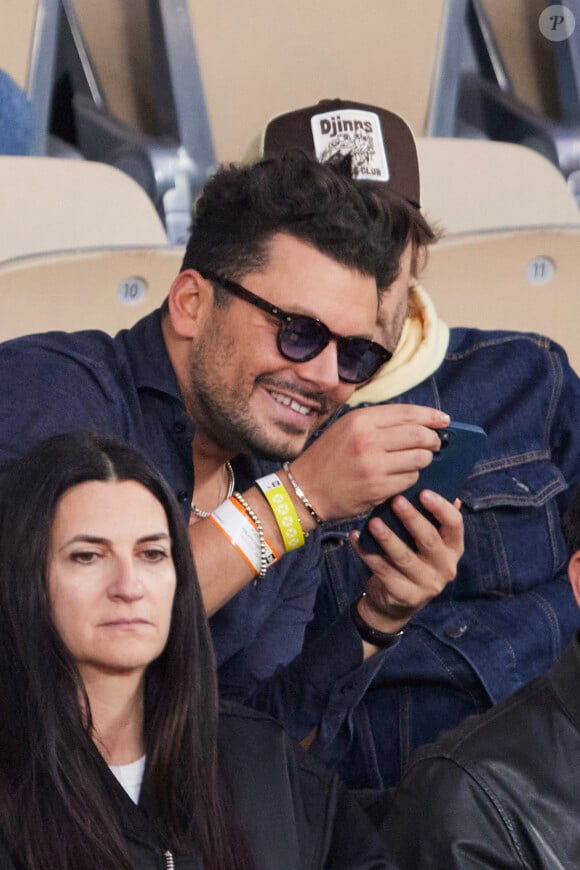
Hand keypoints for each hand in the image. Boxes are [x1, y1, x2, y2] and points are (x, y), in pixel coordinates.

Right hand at [290, 404, 450, 520]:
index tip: (443, 420)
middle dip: (432, 440)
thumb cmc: (328, 458)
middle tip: (434, 444)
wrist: (305, 489)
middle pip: (419, 434)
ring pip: (419, 458)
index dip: (431, 416)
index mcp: (361, 419)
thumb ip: (378, 422)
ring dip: (422, 461)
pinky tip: (399, 478)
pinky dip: (410, 478)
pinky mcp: (378, 488)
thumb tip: (417, 421)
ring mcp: (374, 465)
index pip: (407, 413)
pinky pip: (410, 479)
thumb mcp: (346, 428)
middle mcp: (368, 439)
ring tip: (413, 462)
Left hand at [350, 492, 463, 636]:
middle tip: (396, 500)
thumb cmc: (413, 560)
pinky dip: (366, 552)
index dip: (441, 508)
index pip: (455, 525)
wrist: (396, 604)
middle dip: (412, 519)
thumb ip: (431, 519)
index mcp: (454, 548)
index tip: (423, 491)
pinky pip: (382, 570)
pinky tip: (354, 537)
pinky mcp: (404, 595)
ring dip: (387, 538)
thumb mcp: (427, 543)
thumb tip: (436, 484)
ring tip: (373, 521)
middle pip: (429, 540)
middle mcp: (446, 567)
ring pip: (404, 557)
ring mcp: (426, 585)